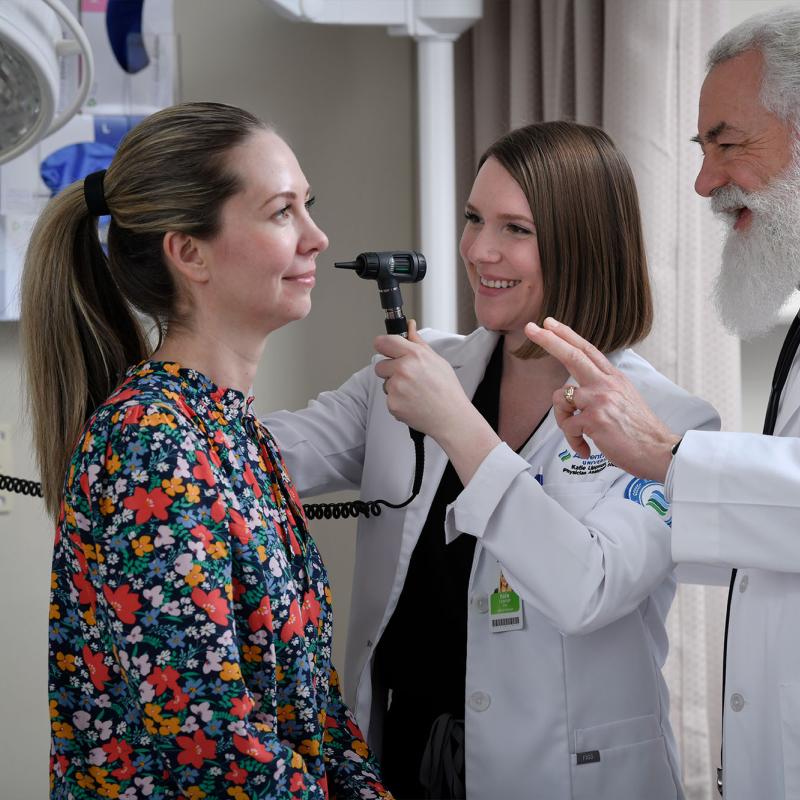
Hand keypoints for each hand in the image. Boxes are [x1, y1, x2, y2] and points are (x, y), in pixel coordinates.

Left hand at [373, 322, 499, 484]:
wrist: (451, 418)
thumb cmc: (447, 390)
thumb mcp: (437, 360)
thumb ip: (418, 343)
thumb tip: (409, 326)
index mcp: (414, 355)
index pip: (383, 342)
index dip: (383, 345)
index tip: (384, 348)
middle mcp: (403, 369)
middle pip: (380, 365)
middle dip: (390, 371)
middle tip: (408, 378)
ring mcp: (396, 387)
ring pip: (385, 384)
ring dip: (395, 387)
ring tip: (415, 392)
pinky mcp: (392, 404)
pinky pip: (389, 399)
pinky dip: (398, 402)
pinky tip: (413, 402)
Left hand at [524, 318, 678, 481]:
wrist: (659, 450)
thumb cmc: (640, 431)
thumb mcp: (625, 398)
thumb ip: (602, 389)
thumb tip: (576, 392)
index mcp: (613, 378)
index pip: (587, 350)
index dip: (567, 335)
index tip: (550, 323)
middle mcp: (606, 384)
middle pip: (572, 356)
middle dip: (548, 340)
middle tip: (530, 328)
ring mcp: (600, 400)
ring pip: (560, 399)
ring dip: (563, 419)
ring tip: (580, 434)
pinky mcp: (595, 419)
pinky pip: (568, 426)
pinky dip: (573, 441)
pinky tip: (586, 448)